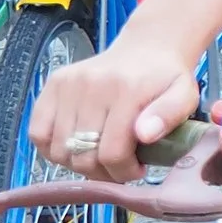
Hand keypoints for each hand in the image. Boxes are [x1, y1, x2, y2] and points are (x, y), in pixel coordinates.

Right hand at [26, 33, 202, 182]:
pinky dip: (52, 150)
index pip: (112, 152)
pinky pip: (37, 133)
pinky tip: (76, 148)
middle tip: (118, 168)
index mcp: (126, 91)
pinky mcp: (53, 84)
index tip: (136, 171)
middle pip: (82, 156)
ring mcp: (68, 85)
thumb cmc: (166, 79)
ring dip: (77, 165)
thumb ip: (170, 115)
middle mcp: (91, 86)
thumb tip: (145, 134)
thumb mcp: (183, 95)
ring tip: (99, 157)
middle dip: (102, 173)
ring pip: (59, 150)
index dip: (123, 172)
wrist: (147, 49)